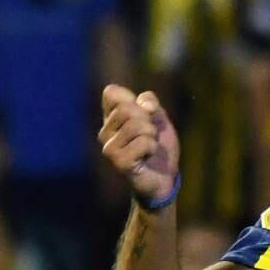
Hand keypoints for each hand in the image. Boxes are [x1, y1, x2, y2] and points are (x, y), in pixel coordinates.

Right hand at [99, 85, 180, 203]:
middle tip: (150, 136)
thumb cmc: (158, 146)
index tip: (144, 115)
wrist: (164, 177)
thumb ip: (151, 102)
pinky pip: (144, 142)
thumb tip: (145, 105)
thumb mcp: (158, 118)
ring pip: (137, 125)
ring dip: (152, 135)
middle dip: (148, 120)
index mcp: (110, 118)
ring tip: (149, 147)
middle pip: (127, 108)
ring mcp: (109, 148)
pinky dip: (153, 148)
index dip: (133, 100)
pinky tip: (147, 157)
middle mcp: (105, 132)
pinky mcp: (119, 162)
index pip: (111, 92)